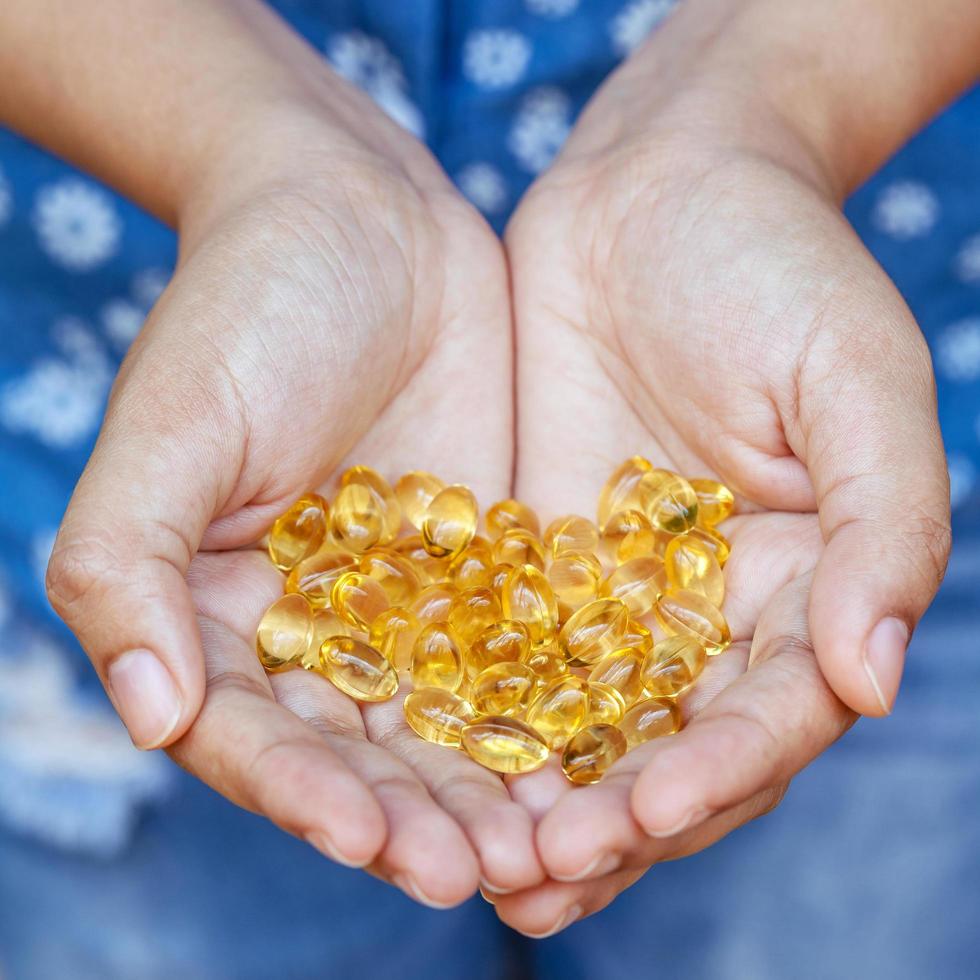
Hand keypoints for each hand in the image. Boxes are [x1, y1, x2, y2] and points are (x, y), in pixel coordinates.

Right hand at [45, 84, 543, 902]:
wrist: (360, 213)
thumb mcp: (173, 422)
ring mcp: (409, 602)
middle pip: (362, 753)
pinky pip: (524, 650)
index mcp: (219, 615)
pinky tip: (605, 752)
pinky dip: (557, 706)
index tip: (373, 842)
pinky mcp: (489, 564)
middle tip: (485, 876)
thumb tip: (142, 711)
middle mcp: (314, 627)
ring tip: (555, 847)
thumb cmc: (245, 303)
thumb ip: (127, 562)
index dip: (306, 797)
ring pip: (452, 722)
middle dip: (418, 819)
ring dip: (497, 790)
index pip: (256, 736)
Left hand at [495, 12, 950, 932]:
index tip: (646, 810)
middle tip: (536, 878)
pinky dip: (468, 714)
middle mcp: (708, 613)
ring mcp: (613, 592)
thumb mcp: (855, 379)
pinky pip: (498, 650)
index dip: (716, 771)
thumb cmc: (779, 265)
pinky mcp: (531, 557)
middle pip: (666, 748)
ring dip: (530, 800)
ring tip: (473, 869)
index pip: (769, 715)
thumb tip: (872, 675)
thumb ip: (884, 524)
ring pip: (576, 725)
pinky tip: (417, 763)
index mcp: (804, 590)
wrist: (660, 188)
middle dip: (611, 821)